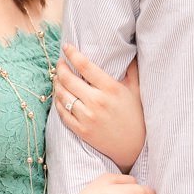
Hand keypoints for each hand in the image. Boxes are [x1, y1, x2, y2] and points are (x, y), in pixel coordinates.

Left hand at [54, 45, 145, 171]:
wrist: (134, 146)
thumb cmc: (137, 116)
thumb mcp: (137, 90)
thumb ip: (131, 70)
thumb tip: (129, 52)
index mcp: (111, 89)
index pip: (85, 66)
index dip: (73, 54)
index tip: (66, 47)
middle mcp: (97, 102)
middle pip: (69, 79)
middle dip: (61, 68)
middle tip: (60, 63)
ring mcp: (87, 117)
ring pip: (62, 95)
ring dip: (57, 84)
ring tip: (57, 78)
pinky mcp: (81, 130)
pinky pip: (62, 113)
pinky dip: (57, 102)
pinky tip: (59, 96)